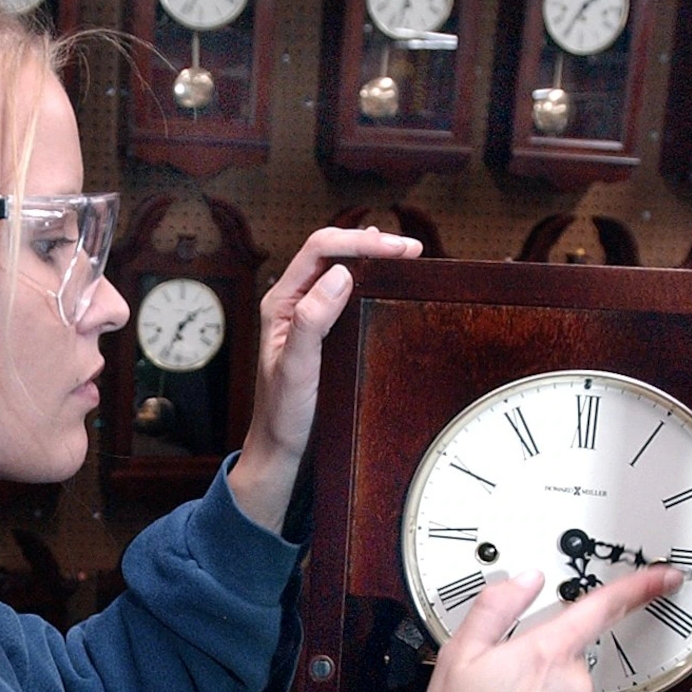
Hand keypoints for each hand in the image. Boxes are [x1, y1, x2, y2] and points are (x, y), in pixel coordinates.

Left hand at [226, 226, 420, 530]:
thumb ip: (311, 321)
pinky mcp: (321, 330)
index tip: (399, 249)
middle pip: (331, 252)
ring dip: (370, 257)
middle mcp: (292, 302)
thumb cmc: (282, 415)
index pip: (320, 250)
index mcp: (280, 303)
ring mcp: (306, 315)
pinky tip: (385, 277)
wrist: (279, 450)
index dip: (360, 242)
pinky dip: (369, 278)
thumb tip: (340, 275)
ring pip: (338, 269)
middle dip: (370, 244)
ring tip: (404, 255)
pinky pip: (344, 292)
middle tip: (412, 251)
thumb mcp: (296, 369)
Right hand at [416, 565, 683, 691]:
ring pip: (568, 686)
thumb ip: (496, 607)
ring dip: (543, 690)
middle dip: (540, 657)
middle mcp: (574, 683)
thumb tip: (525, 580)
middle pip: (568, 651)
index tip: (663, 576)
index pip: (602, 607)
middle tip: (501, 677)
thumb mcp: (459, 652)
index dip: (639, 587)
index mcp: (546, 652)